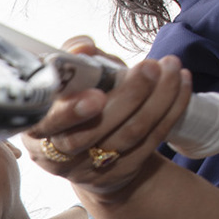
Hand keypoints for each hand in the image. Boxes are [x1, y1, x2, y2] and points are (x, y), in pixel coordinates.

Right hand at [26, 43, 191, 202]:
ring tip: (170, 67)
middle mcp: (59, 157)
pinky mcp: (122, 171)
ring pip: (128, 135)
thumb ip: (71, 61)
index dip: (71, 113)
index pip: (47, 126)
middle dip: (126, 98)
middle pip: (92, 134)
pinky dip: (171, 108)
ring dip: (157, 98)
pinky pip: (152, 139)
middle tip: (148, 67)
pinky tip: (181, 82)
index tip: (97, 94)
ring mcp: (92, 169)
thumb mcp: (67, 82)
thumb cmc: (76, 104)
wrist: (91, 151)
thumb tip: (82, 47)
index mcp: (37, 130)